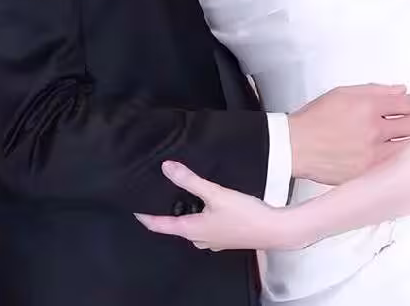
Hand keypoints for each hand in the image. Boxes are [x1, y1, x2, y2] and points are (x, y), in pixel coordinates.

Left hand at [134, 161, 304, 251]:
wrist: (274, 229)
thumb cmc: (245, 215)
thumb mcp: (215, 194)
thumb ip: (190, 180)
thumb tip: (167, 168)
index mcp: (192, 230)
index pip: (161, 225)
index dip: (146, 216)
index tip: (135, 208)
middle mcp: (200, 238)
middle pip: (176, 226)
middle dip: (167, 213)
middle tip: (159, 195)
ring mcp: (214, 240)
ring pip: (192, 226)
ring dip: (186, 213)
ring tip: (183, 195)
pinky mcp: (226, 236)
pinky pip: (206, 226)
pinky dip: (201, 215)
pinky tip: (209, 203)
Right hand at [289, 84, 409, 183]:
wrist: (296, 146)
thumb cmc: (315, 118)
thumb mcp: (342, 93)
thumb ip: (373, 90)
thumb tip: (400, 91)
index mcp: (367, 106)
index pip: (406, 104)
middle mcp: (374, 129)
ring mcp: (373, 154)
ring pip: (409, 147)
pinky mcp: (369, 172)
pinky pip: (396, 165)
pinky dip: (409, 160)